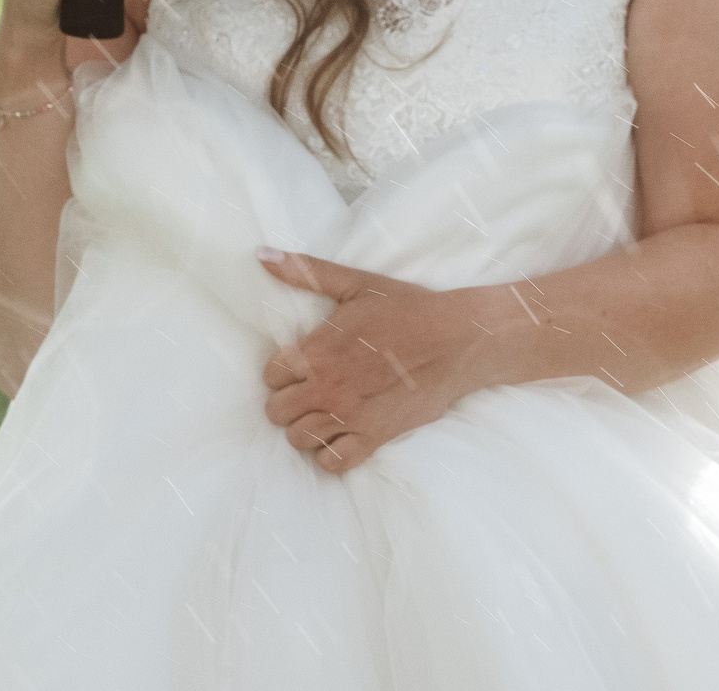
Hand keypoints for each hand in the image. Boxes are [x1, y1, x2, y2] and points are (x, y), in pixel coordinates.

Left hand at [257, 249, 488, 475]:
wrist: (457, 341)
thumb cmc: (407, 309)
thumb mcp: (356, 283)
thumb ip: (307, 272)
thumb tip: (261, 254)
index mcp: (316, 351)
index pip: (269, 375)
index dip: (282, 370)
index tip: (301, 365)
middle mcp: (326, 388)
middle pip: (276, 412)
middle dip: (289, 401)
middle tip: (311, 390)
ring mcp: (349, 417)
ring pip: (298, 440)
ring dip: (306, 427)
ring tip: (324, 413)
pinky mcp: (374, 438)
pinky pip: (333, 463)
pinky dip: (331, 454)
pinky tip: (342, 435)